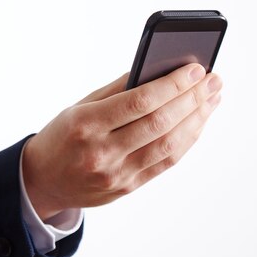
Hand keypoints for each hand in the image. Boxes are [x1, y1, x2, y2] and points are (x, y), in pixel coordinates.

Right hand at [22, 64, 221, 220]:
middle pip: (160, 123)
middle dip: (193, 98)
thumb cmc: (61, 136)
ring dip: (196, 119)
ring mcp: (116, 174)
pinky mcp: (127, 187)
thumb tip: (157, 71)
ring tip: (212, 98)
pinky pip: (165, 162)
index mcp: (85, 125)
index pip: (139, 102)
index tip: (196, 69)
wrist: (42, 180)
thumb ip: (115, 91)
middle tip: (214, 79)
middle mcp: (101, 152)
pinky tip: (197, 122)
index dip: (173, 84)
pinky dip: (186, 140)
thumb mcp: (78, 108)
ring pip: (169, 145)